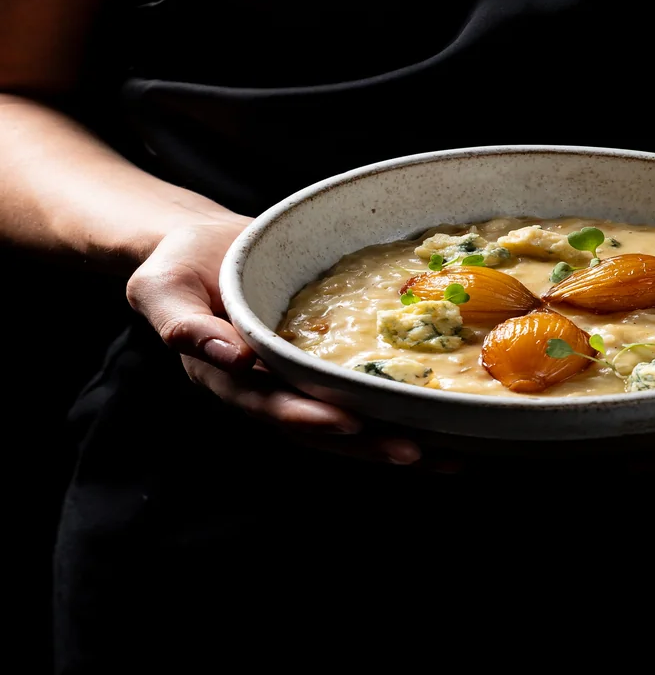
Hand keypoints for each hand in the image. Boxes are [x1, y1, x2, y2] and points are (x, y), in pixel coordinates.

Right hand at [125, 217, 425, 466]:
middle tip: (416, 452)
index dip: (307, 417)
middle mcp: (265, 388)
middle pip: (318, 429)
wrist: (200, 246)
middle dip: (365, 444)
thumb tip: (231, 357)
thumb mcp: (163, 288)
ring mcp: (293, 380)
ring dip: (389, 438)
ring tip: (446, 455)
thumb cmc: (178, 264)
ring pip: (344, 421)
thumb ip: (182, 324)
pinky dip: (393, 407)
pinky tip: (438, 414)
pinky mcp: (317, 363)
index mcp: (227, 377)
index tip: (347, 422)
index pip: (270, 406)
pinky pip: (355, 390)